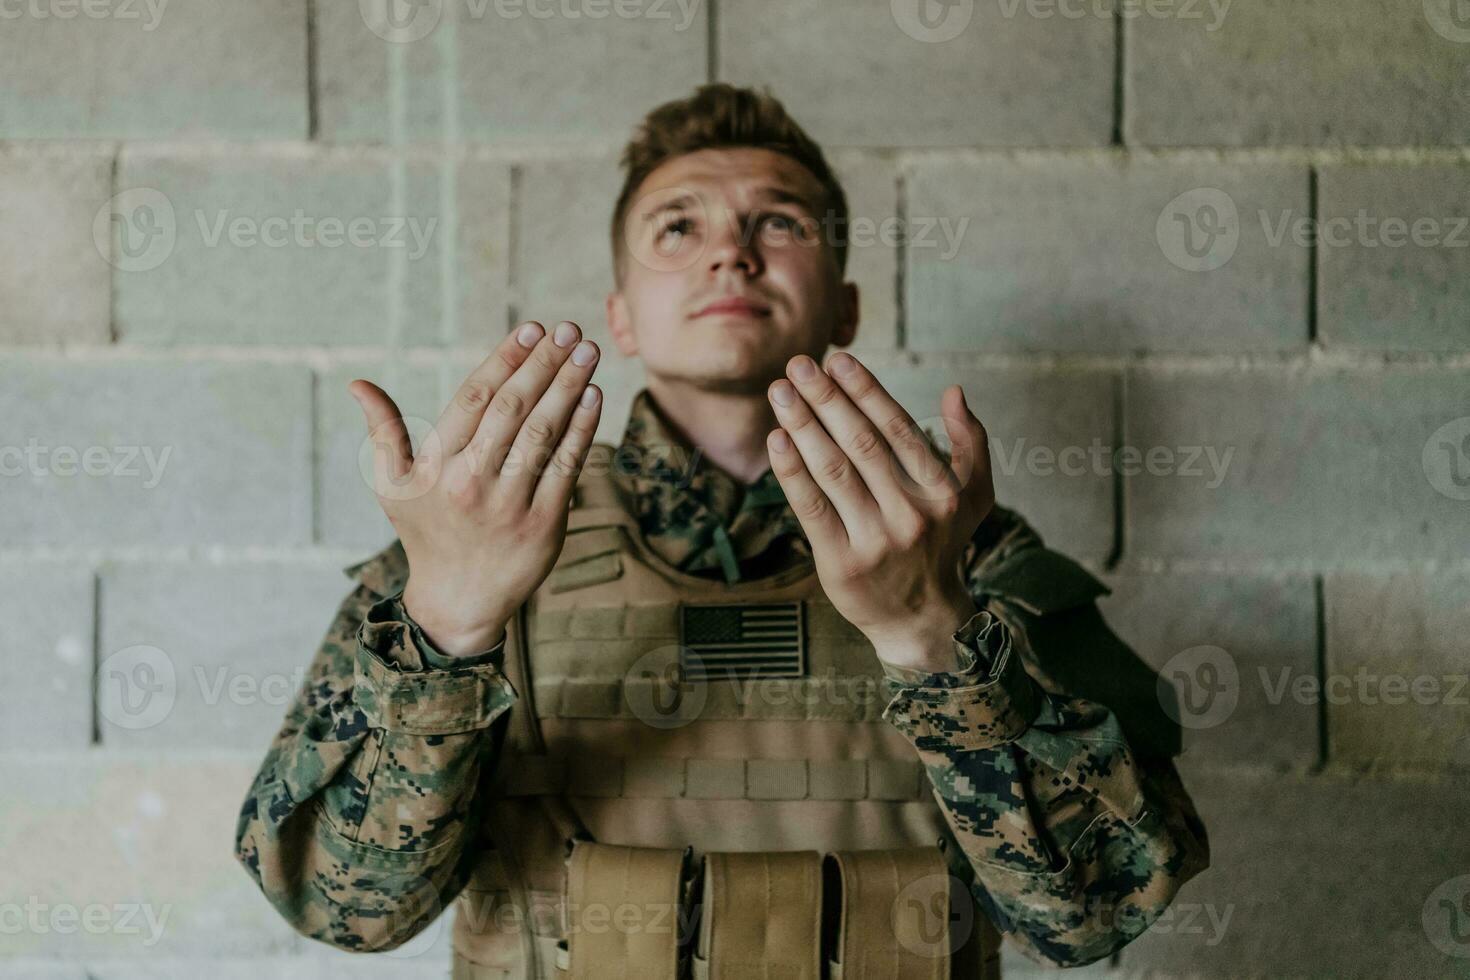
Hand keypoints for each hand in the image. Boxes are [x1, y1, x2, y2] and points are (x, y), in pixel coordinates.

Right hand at [349, 320, 602, 656]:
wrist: (458, 601)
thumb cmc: (426, 531)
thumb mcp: (393, 485)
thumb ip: (382, 431)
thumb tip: (358, 383)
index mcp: (435, 466)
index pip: (473, 398)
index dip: (505, 359)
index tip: (532, 328)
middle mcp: (471, 481)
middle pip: (512, 408)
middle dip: (544, 362)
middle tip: (569, 329)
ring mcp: (509, 504)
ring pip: (544, 432)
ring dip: (569, 386)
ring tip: (587, 352)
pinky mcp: (544, 523)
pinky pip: (567, 465)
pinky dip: (583, 428)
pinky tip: (594, 395)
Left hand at [764, 351, 993, 668]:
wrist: (920, 617)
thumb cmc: (942, 542)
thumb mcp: (973, 495)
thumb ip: (970, 442)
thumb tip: (955, 391)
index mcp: (943, 491)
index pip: (897, 429)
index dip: (864, 390)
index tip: (837, 359)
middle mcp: (911, 514)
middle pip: (860, 444)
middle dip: (826, 398)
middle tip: (799, 364)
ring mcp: (875, 540)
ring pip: (832, 471)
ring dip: (802, 426)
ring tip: (780, 392)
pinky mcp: (841, 562)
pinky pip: (811, 508)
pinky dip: (791, 472)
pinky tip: (776, 440)